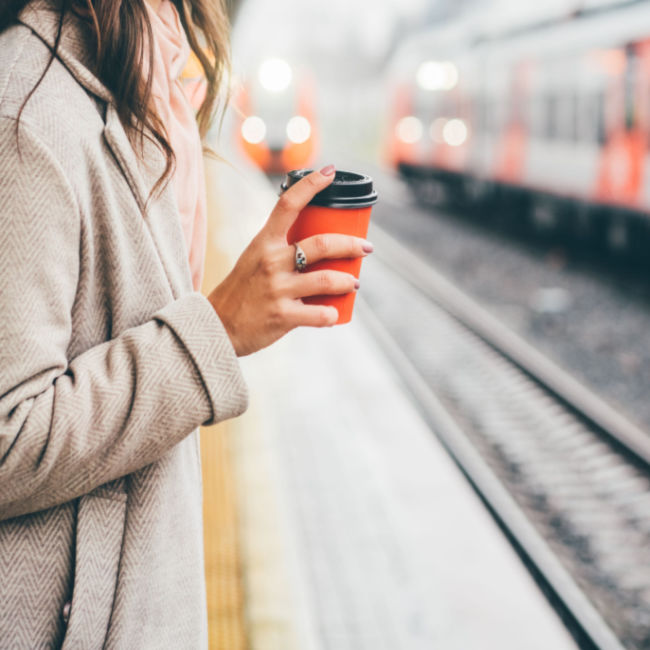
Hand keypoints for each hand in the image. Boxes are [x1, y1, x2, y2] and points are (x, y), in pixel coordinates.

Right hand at [207, 166, 372, 355]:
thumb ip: (280, 249)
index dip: (311, 184)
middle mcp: (271, 262)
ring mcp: (278, 289)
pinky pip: (320, 314)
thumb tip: (316, 243)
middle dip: (351, 244)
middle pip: (323, 244)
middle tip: (366, 247)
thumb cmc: (241, 290)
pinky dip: (331, 314)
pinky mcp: (283, 316)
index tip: (330, 172)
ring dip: (347, 281)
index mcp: (264, 242)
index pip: (288, 204)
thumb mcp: (254, 259)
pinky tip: (334, 313)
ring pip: (327, 280)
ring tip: (353, 283)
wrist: (217, 326)